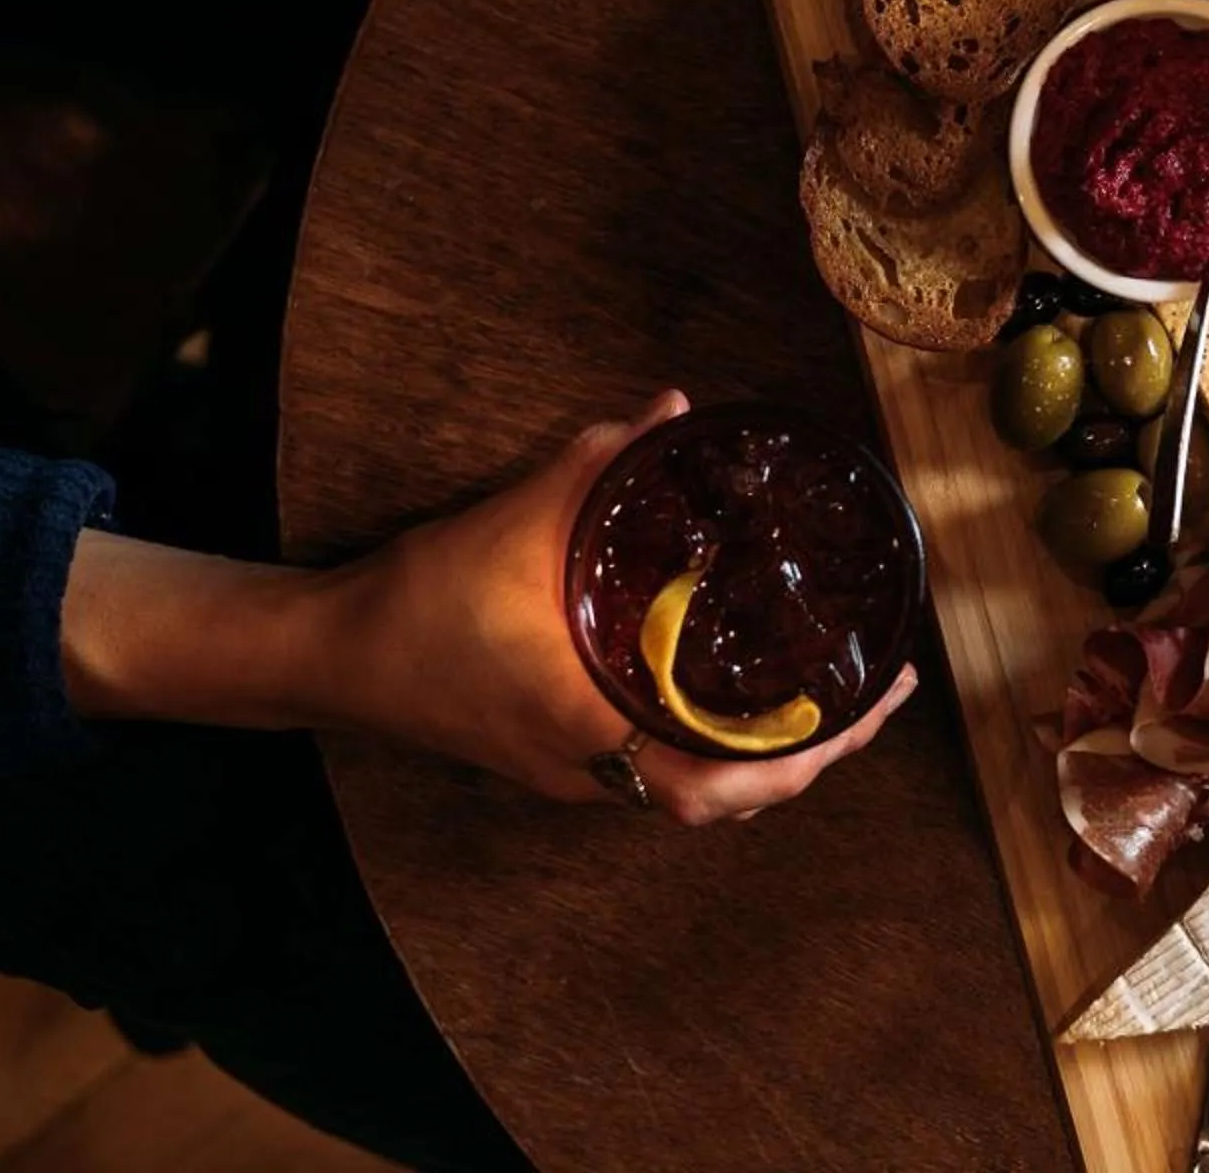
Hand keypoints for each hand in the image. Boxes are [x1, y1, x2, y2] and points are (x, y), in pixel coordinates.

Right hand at [316, 391, 917, 824]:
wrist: (333, 655)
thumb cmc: (420, 603)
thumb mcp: (516, 521)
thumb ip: (600, 464)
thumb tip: (671, 408)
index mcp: (598, 727)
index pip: (730, 778)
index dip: (814, 750)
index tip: (874, 702)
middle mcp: (595, 770)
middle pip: (733, 799)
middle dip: (816, 754)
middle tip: (876, 695)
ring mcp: (574, 775)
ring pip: (698, 794)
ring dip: (769, 756)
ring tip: (826, 700)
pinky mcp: (556, 759)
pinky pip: (661, 772)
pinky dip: (715, 744)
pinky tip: (735, 694)